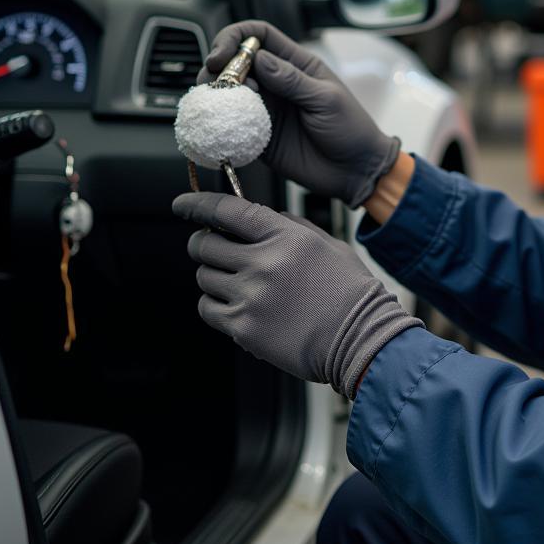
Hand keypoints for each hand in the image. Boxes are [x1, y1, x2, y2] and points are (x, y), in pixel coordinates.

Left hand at [172, 192, 421, 397]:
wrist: (361, 338)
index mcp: (284, 236)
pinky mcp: (244, 328)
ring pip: (203, 277)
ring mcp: (251, 296)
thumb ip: (289, 226)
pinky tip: (236, 305)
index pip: (226, 211)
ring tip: (236, 283)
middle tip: (212, 249)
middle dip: (202, 243)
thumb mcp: (327, 243)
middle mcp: (263, 262)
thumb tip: (256, 216)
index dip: (197, 205)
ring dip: (213, 276)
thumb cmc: (349, 292)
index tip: (183, 205)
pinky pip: (207, 309)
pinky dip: (215, 305)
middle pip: (204, 244)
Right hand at [200, 20, 400, 208]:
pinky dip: (218, 124)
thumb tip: (259, 59)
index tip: (221, 54)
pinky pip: (231, 125)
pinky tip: (215, 127)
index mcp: (296, 64)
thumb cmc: (351, 130)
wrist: (355, 171)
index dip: (235, 38)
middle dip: (217, 68)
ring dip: (215, 95)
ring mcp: (265, 109)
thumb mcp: (326, 100)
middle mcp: (276, 83)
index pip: (258, 36)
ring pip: (229, 93)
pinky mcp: (257, 136)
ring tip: (211, 103)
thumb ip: (293, 81)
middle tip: (212, 83)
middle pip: (236, 63)